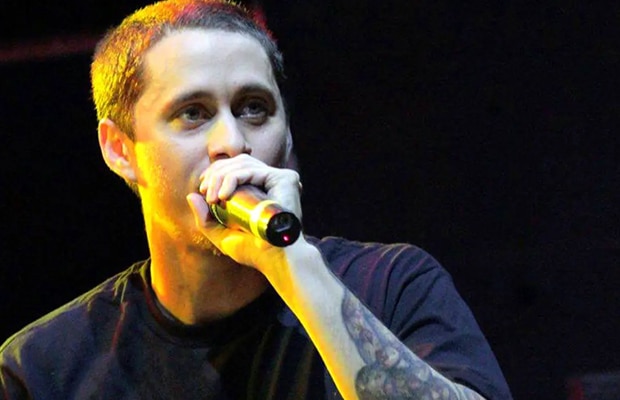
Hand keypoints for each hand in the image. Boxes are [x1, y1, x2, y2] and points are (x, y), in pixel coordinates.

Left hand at [186, 154, 303, 269]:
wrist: (275, 260)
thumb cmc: (253, 252)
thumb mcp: (223, 236)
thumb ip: (206, 219)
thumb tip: (191, 195)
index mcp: (261, 188)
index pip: (236, 166)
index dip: (216, 171)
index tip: (203, 188)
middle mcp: (271, 180)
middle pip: (238, 161)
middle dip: (215, 173)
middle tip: (205, 193)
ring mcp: (279, 178)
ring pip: (243, 164)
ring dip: (221, 176)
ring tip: (213, 198)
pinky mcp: (285, 179)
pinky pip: (252, 171)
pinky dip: (233, 179)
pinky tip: (223, 196)